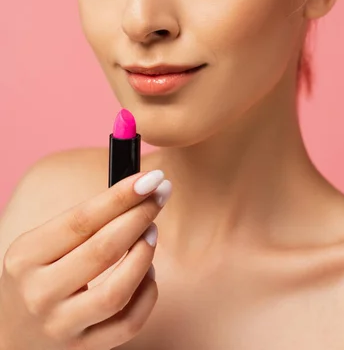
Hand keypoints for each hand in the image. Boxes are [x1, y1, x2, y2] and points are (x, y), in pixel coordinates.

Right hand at [0, 169, 170, 349]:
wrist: (10, 331)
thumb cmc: (36, 275)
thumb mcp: (41, 244)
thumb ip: (82, 222)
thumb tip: (136, 191)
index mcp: (26, 257)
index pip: (82, 219)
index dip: (121, 196)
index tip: (150, 179)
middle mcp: (40, 293)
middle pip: (104, 250)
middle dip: (140, 216)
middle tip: (160, 196)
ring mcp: (61, 325)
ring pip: (118, 291)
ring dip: (145, 255)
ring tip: (152, 233)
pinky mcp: (82, 349)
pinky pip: (128, 324)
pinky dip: (147, 294)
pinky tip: (149, 273)